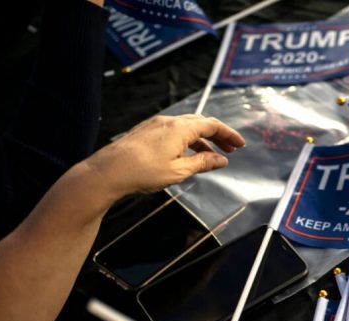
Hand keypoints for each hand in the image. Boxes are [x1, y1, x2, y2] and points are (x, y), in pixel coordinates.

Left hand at [83, 114, 244, 198]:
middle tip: (230, 149)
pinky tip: (187, 153)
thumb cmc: (143, 172)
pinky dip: (187, 139)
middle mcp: (169, 121)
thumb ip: (202, 163)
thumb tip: (221, 160)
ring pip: (186, 127)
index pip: (212, 125)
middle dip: (218, 135)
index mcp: (181, 128)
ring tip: (211, 154)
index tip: (241, 145)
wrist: (107, 171)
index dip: (229, 134)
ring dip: (202, 139)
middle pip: (200, 123)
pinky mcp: (146, 131)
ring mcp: (156, 124)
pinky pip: (173, 131)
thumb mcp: (179, 171)